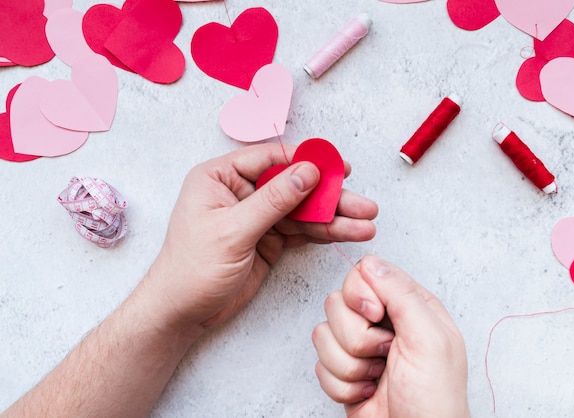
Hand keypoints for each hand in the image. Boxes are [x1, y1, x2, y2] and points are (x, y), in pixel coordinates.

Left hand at [145, 143, 377, 330]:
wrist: (182, 312)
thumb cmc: (192, 268)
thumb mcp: (233, 230)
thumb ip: (273, 200)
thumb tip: (308, 172)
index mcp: (221, 178)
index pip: (270, 159)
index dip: (307, 161)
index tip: (338, 167)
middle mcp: (241, 192)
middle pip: (293, 185)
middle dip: (329, 196)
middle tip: (362, 203)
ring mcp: (257, 216)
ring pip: (302, 210)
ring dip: (334, 217)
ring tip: (366, 223)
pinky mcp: (268, 239)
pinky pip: (301, 231)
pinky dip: (324, 233)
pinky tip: (349, 233)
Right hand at [312, 255, 468, 417]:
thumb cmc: (434, 400)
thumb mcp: (429, 340)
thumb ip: (402, 295)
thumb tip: (371, 262)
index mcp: (408, 305)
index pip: (364, 274)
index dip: (361, 294)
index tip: (375, 317)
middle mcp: (383, 322)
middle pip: (338, 303)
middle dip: (356, 336)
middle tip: (383, 355)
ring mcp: (361, 347)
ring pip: (323, 333)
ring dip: (349, 365)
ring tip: (376, 377)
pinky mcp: (344, 371)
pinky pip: (319, 364)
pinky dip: (342, 384)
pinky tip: (367, 392)